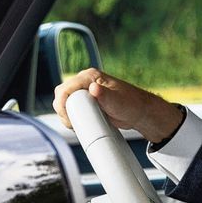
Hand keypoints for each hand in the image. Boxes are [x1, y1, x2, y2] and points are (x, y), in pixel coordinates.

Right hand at [52, 68, 181, 143]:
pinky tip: (79, 125)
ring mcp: (85, 92)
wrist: (139, 113)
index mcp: (90, 76)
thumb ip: (105, 95)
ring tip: (77, 126)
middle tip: (73, 124)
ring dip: (67, 115)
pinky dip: (72, 117)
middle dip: (64, 111)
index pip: (66, 88)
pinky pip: (72, 109)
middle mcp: (85, 82)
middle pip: (62, 95)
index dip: (62, 104)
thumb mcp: (117, 101)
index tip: (68, 119)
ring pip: (65, 103)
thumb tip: (94, 89)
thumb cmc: (131, 104)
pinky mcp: (86, 102)